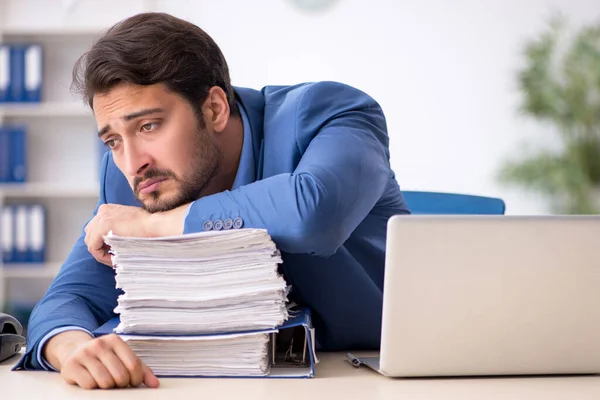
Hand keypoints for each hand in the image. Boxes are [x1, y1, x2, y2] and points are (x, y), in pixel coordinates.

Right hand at [44, 330, 158, 389]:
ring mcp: (84, 354)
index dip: (136, 379)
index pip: (133, 365)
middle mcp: (99, 344)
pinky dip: (93, 388)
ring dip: (108, 387)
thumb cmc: (105, 358)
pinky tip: (93, 381)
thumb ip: (141, 370)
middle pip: (120, 375)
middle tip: (117, 383)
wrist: (74, 351)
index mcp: (115, 340)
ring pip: (105, 382)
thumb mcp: (123, 358)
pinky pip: (89, 386)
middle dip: (121, 384)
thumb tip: (155, 384)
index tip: (133, 382)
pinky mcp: (70, 366)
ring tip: (106, 382)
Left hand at [84, 204, 152, 266]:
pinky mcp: (102, 226)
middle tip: (112, 257)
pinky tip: (111, 259)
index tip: (112, 252)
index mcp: (108, 209)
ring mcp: (101, 218)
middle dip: (99, 247)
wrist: (154, 225)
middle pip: (90, 234)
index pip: (95, 229)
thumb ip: (116, 230)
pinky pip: (93, 247)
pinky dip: (100, 255)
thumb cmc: (147, 226)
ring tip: (112, 260)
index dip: (102, 243)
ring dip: (99, 253)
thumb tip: (109, 244)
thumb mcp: (128, 224)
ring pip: (90, 241)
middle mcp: (102, 211)